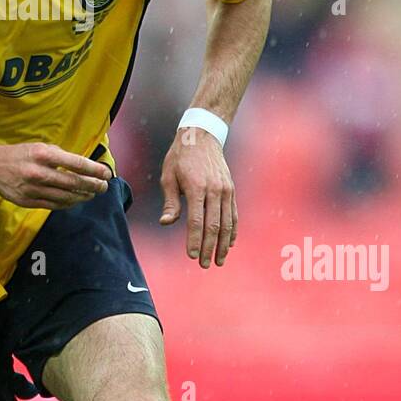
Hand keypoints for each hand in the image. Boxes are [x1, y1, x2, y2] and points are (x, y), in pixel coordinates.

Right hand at [0, 142, 112, 209]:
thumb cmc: (20, 154)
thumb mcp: (41, 147)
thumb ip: (61, 156)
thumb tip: (84, 166)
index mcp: (44, 155)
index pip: (76, 164)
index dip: (95, 170)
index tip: (106, 173)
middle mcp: (39, 173)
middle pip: (74, 183)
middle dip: (93, 186)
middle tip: (104, 186)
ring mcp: (33, 190)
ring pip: (66, 197)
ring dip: (83, 196)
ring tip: (92, 194)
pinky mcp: (27, 202)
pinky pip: (54, 205)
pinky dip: (68, 203)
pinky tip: (76, 200)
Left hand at [159, 125, 235, 267]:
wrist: (202, 136)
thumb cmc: (180, 157)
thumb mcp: (169, 176)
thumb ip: (171, 202)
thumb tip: (166, 223)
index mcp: (196, 187)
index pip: (196, 221)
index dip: (194, 240)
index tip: (191, 256)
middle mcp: (214, 190)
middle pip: (213, 226)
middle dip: (209, 248)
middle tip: (204, 264)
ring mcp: (225, 190)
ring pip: (227, 223)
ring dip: (223, 244)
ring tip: (218, 260)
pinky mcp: (231, 190)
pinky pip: (234, 215)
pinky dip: (232, 231)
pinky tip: (228, 244)